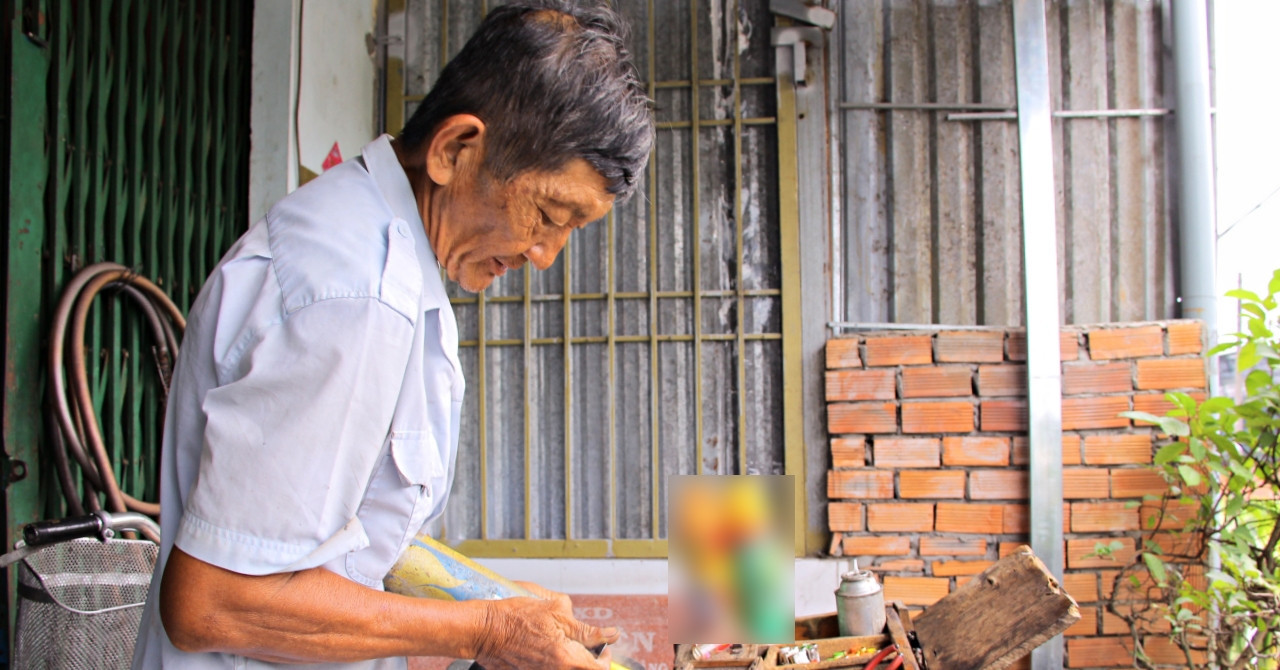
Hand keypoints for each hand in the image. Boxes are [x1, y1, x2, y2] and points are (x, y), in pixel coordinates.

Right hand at [472, 585, 617, 669]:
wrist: (483, 631)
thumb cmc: (514, 617)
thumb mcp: (554, 611)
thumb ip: (584, 627)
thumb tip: (606, 634)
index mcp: (566, 656)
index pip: (599, 668)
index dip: (606, 656)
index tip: (605, 644)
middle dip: (591, 659)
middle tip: (589, 646)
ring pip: (569, 669)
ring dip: (573, 659)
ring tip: (566, 644)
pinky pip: (550, 669)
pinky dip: (557, 661)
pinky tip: (548, 648)